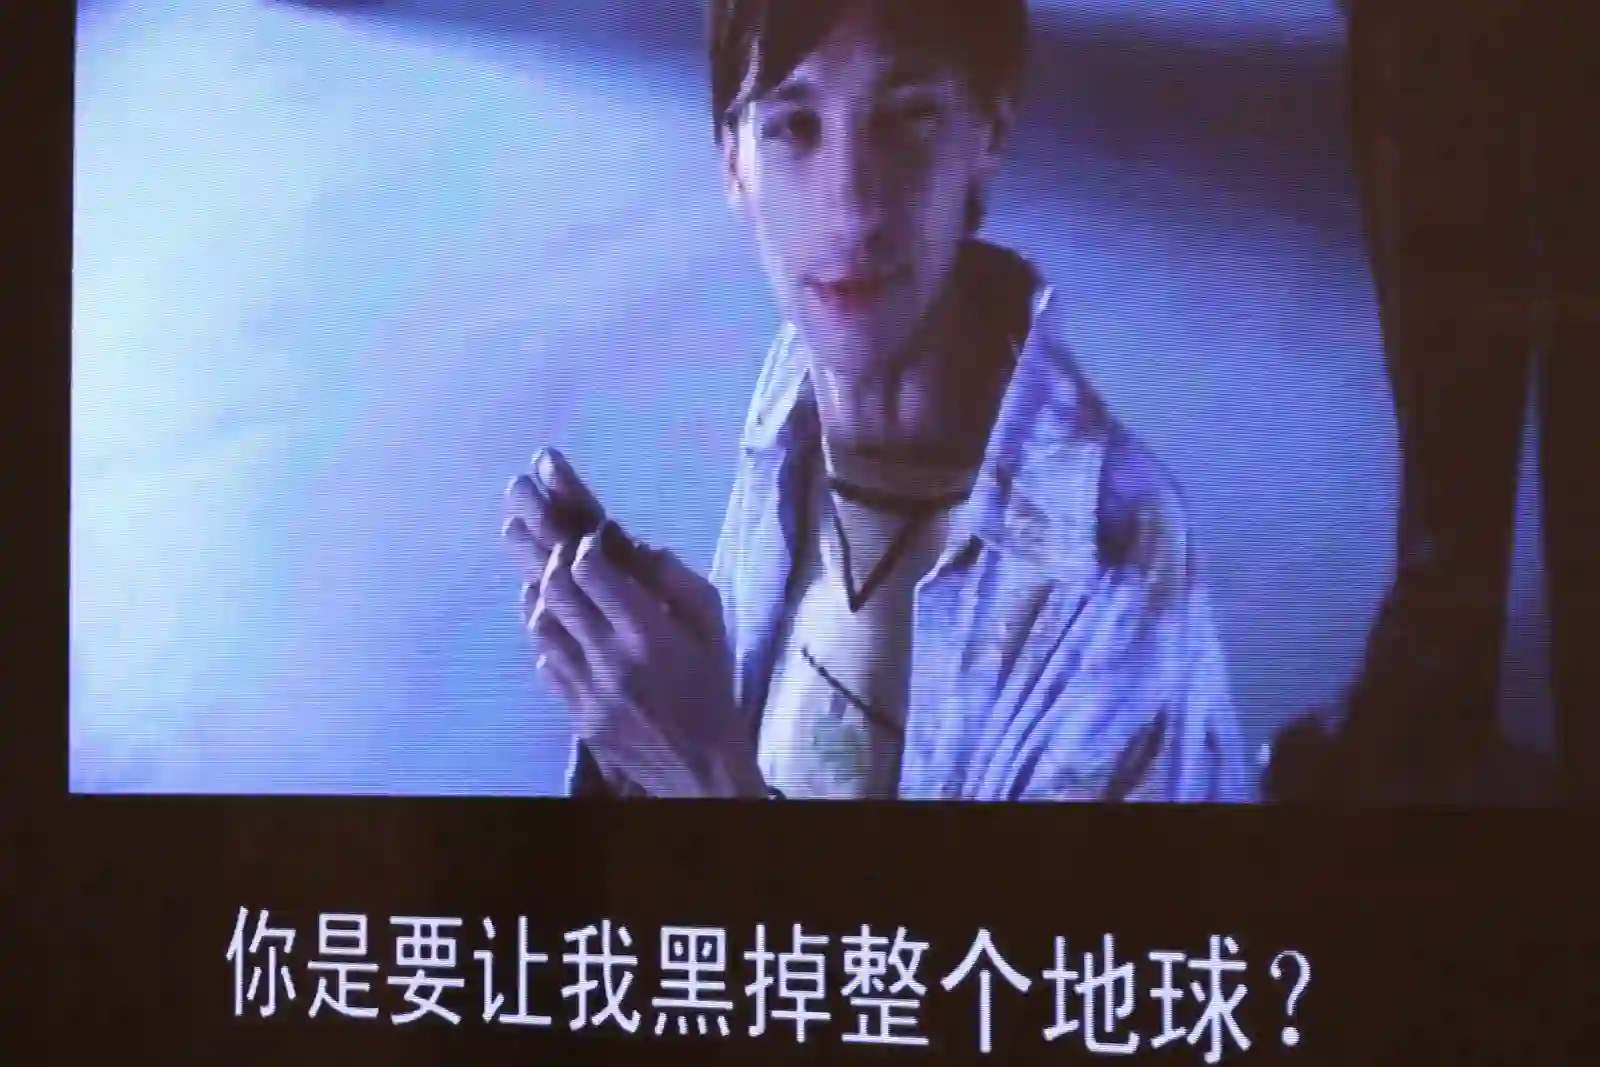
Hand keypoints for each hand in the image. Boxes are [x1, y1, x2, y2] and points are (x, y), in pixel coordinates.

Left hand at [502, 450, 763, 797]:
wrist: (701, 770)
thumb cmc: (714, 691)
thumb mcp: (714, 630)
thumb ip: (678, 583)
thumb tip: (638, 547)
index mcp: (649, 633)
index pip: (591, 569)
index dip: (583, 543)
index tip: (590, 536)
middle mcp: (611, 658)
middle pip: (556, 590)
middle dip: (546, 552)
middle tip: (546, 535)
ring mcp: (587, 689)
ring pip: (541, 624)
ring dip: (538, 590)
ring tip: (539, 567)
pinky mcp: (575, 712)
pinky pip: (544, 661)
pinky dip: (544, 633)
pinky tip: (548, 616)